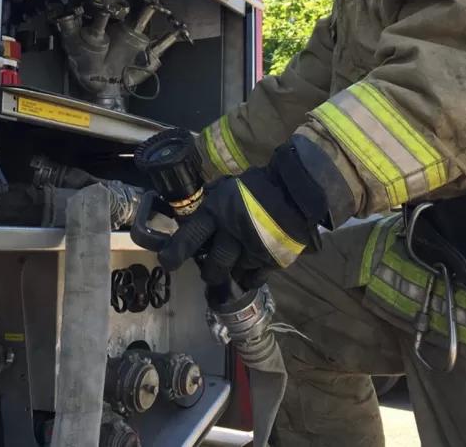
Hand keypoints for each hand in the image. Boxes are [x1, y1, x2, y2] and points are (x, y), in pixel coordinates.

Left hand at [158, 155, 317, 286]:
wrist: (297, 191)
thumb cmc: (259, 186)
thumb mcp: (229, 187)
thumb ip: (212, 201)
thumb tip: (190, 212)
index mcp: (217, 211)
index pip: (191, 236)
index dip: (177, 252)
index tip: (167, 263)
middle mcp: (232, 232)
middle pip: (214, 265)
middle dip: (210, 272)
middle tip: (211, 271)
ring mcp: (253, 248)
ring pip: (235, 272)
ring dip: (233, 271)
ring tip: (236, 264)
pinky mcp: (272, 260)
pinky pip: (255, 278)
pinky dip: (251, 276)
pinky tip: (252, 266)